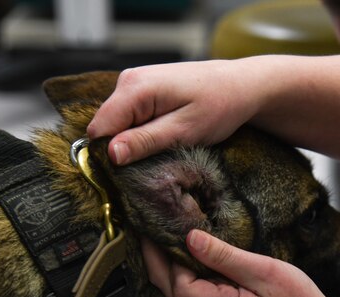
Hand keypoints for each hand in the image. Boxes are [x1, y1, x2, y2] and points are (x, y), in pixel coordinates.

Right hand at [87, 59, 260, 164]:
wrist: (240, 85)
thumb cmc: (219, 106)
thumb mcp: (184, 131)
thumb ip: (146, 141)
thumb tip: (111, 153)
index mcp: (135, 88)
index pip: (99, 129)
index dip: (111, 154)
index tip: (133, 171)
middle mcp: (128, 80)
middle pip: (106, 127)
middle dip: (124, 148)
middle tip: (158, 159)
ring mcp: (134, 83)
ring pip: (117, 124)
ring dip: (136, 140)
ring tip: (167, 144)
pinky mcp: (141, 90)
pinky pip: (130, 118)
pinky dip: (143, 131)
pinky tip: (166, 134)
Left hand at [143, 230, 339, 296]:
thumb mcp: (265, 273)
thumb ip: (225, 257)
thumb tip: (190, 239)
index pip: (176, 283)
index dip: (162, 256)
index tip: (154, 226)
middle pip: (171, 288)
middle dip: (155, 258)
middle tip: (146, 225)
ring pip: (180, 291)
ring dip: (169, 264)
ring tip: (164, 232)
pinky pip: (195, 292)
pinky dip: (186, 271)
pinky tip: (190, 251)